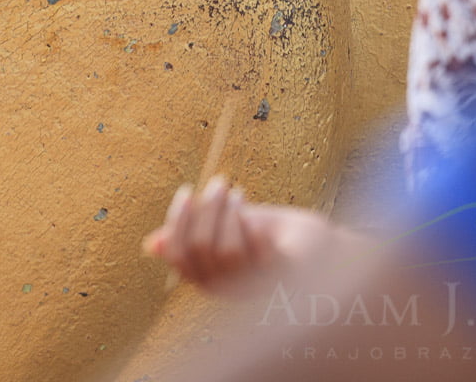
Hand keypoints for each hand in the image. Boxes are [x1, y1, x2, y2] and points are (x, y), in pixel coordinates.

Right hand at [141, 177, 338, 294]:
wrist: (325, 249)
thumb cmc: (275, 240)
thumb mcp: (228, 234)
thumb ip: (194, 238)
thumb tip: (150, 245)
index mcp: (211, 282)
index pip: (179, 258)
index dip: (177, 223)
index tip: (187, 192)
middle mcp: (231, 293)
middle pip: (199, 250)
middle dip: (206, 210)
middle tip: (219, 183)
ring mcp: (257, 289)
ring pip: (226, 251)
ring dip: (229, 214)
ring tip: (239, 194)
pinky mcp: (285, 282)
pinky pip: (259, 252)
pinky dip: (253, 228)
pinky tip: (258, 218)